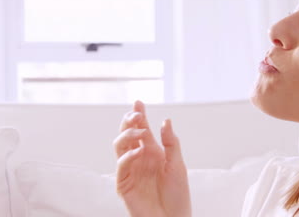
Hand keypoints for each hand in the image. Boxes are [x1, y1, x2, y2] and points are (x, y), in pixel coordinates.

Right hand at [113, 101, 191, 216]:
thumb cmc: (177, 195)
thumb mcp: (178, 165)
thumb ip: (171, 143)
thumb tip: (166, 120)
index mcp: (152, 152)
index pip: (142, 129)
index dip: (139, 115)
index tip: (138, 102)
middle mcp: (140, 158)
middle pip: (128, 134)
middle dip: (129, 122)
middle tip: (136, 114)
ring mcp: (131, 170)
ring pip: (120, 146)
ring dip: (127, 135)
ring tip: (141, 132)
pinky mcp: (124, 184)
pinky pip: (121, 166)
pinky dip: (128, 157)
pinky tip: (139, 151)